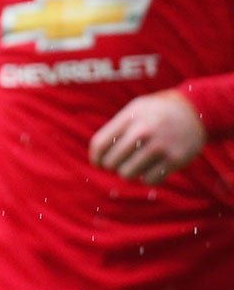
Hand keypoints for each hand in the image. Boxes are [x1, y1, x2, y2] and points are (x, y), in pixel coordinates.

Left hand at [89, 90, 205, 184]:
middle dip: (110, 167)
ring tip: (132, 166)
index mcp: (129, 118)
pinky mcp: (175, 160)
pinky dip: (146, 178)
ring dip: (128, 173)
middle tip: (116, 165)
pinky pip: (149, 180)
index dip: (95, 158)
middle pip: (112, 162)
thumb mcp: (134, 110)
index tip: (97, 163)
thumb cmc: (156, 112)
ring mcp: (159, 147)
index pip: (100, 143)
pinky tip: (149, 169)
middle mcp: (142, 132)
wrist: (194, 111)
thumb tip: (98, 153)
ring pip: (128, 174)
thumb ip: (117, 128)